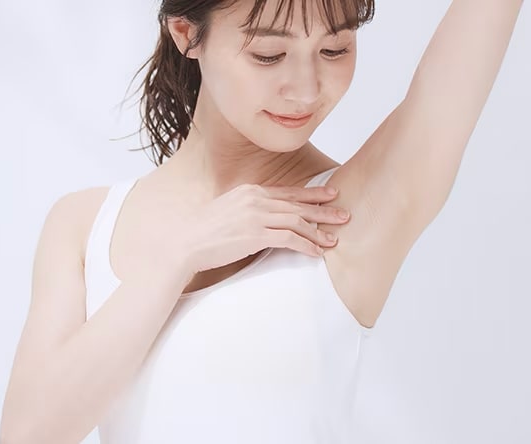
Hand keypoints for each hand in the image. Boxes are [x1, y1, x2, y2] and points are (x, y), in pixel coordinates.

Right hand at [134, 183, 349, 289]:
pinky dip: (306, 245)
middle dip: (324, 210)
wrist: (186, 243)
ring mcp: (256, 216)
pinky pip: (289, 239)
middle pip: (298, 204)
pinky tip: (317, 252)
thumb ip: (250, 209)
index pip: (288, 192)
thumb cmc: (205, 231)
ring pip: (297, 221)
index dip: (312, 195)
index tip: (331, 195)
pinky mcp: (255, 235)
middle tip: (344, 214)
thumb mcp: (229, 210)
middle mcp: (256, 199)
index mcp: (251, 191)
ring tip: (334, 239)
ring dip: (318, 232)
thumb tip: (266, 217)